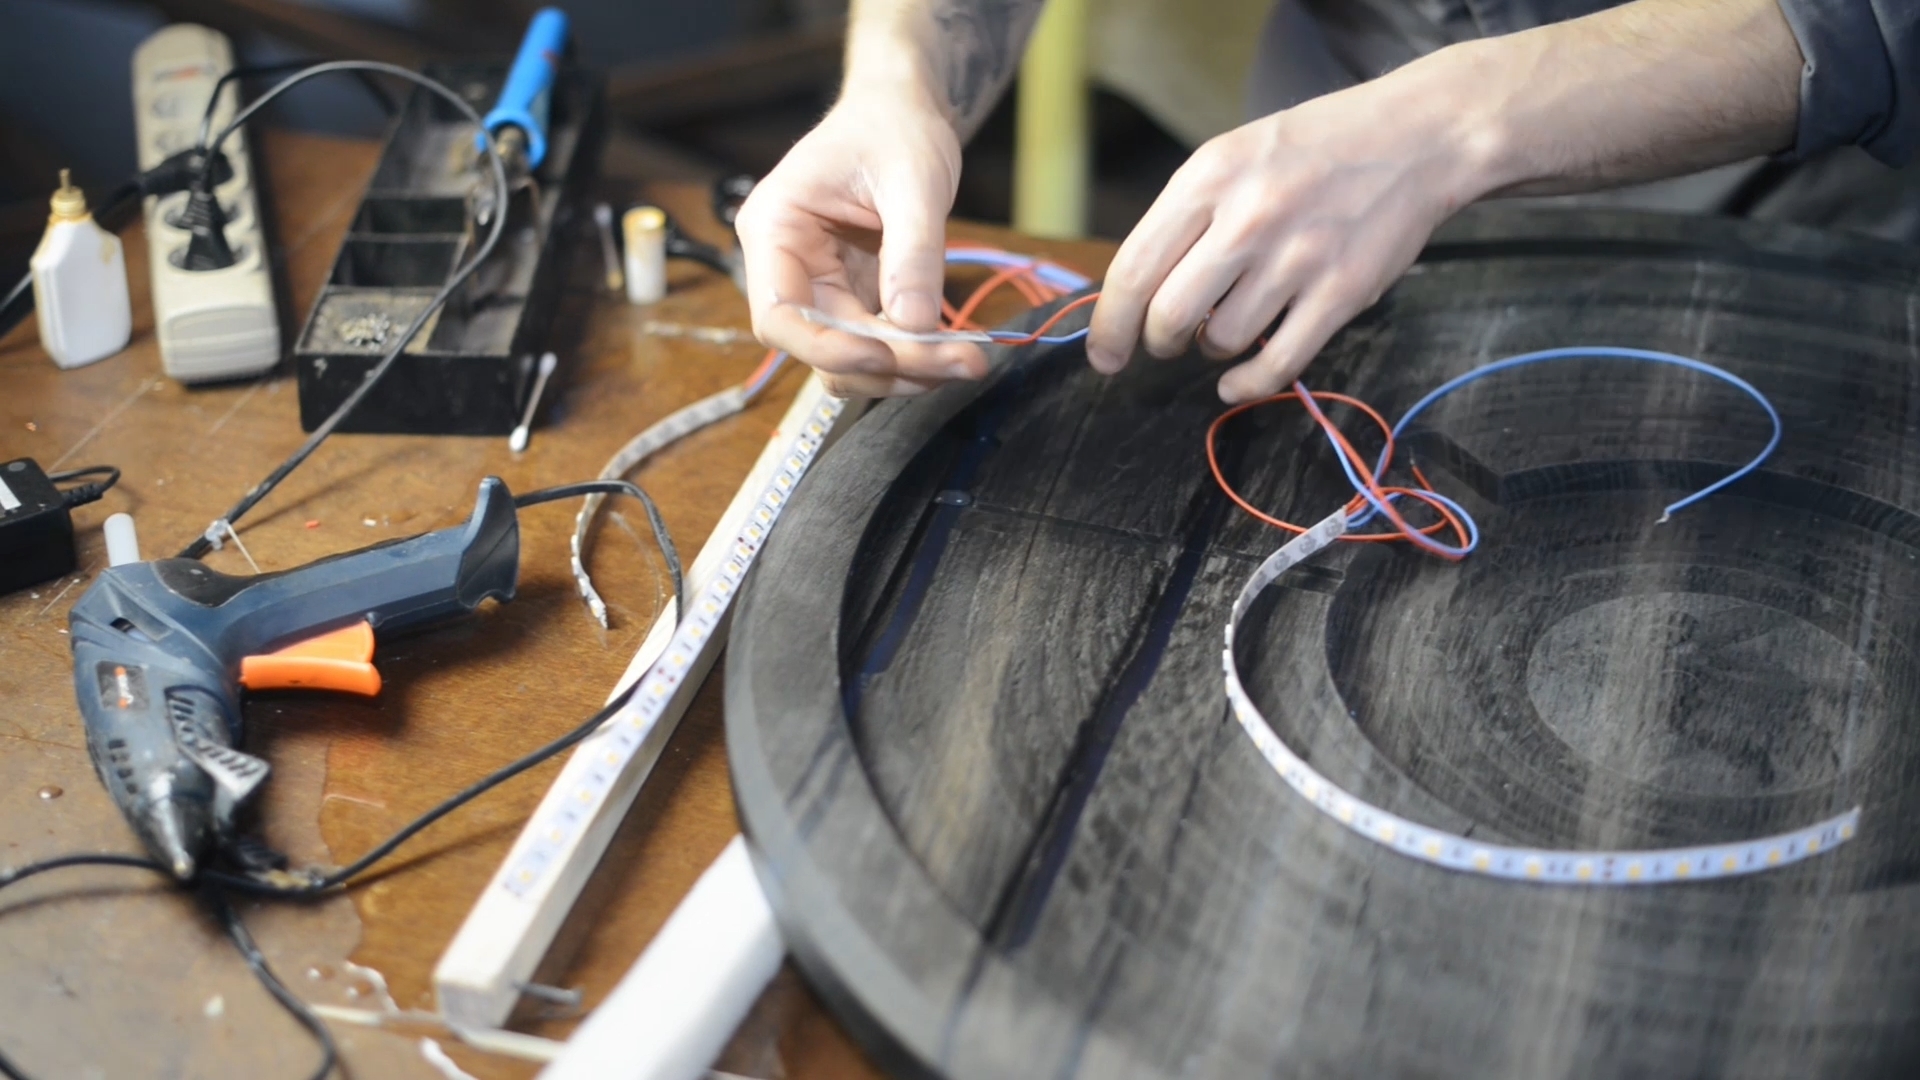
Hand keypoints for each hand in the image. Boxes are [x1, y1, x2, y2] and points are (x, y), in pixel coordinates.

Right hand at [735, 90, 988, 397]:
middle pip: (820, 346)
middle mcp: (786, 265)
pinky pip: (874, 345)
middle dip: (887, 364)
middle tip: (961, 362)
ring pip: (848, 358)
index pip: (779, 316)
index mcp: (774, 228)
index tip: (885, 355)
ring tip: (968, 359)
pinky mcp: (852, 298)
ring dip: (904, 370)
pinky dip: (912, 356)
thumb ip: (913, 251)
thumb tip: (914, 323)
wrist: (903, 113)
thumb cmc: (894, 128)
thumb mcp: (913, 180)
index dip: (827, 348)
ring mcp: (819, 286)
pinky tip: (953, 350)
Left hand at [1085, 47, 1498, 402]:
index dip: (1109, 328)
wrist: (1415, 137)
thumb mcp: (1232, 157)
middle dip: (1159, 343)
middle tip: (1169, 340)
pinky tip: (1238, 380)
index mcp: (1208, 178)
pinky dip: (1247, 384)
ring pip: (1222, 342)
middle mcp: (1248, 218)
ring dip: (1214, 349)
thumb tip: (1132, 295)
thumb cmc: (1312, 150)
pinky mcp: (1341, 293)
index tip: (1104, 356)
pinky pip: (1276, 364)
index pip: (1132, 272)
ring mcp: (1298, 257)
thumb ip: (1184, 219)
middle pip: (1169, 318)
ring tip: (1231, 322)